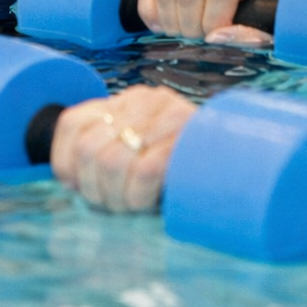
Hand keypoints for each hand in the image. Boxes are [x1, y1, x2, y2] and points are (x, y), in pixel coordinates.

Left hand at [50, 85, 197, 211]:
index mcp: (127, 100)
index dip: (65, 164)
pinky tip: (147, 203)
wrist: (241, 164)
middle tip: (114, 206)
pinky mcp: (188, 135)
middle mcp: (146, 99)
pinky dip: (138, 197)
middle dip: (94, 190)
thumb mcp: (140, 155)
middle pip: (88, 149)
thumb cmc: (181, 172)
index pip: (72, 124)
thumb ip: (109, 155)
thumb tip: (68, 180)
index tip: (78, 188)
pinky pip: (145, 171)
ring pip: (112, 161)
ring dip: (115, 198)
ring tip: (132, 206)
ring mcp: (169, 114)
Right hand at [137, 0, 278, 46]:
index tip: (213, 39)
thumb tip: (215, 37)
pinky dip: (149, 11)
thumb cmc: (260, 22)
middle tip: (199, 41)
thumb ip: (250, 37)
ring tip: (185, 34)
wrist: (250, 10)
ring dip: (170, 22)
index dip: (213, 20)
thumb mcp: (268, 32)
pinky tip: (162, 27)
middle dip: (190, 26)